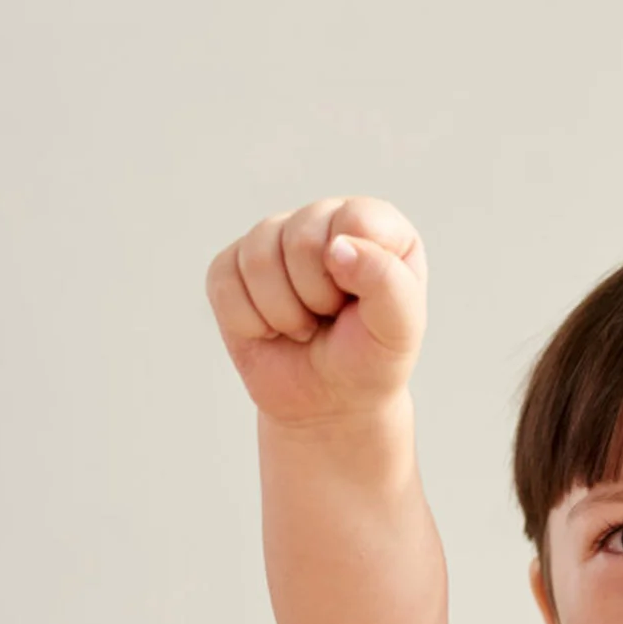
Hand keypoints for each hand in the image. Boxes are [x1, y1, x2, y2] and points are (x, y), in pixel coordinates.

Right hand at [206, 197, 427, 426]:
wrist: (329, 403)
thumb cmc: (370, 360)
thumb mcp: (398, 329)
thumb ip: (387, 282)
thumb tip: (338, 246)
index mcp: (373, 224)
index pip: (356, 219)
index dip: (355, 270)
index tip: (362, 303)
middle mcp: (322, 221)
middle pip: (301, 238)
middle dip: (317, 298)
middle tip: (331, 319)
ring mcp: (271, 239)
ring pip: (258, 259)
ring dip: (285, 314)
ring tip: (305, 327)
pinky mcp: (230, 267)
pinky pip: (224, 283)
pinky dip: (251, 323)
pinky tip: (273, 330)